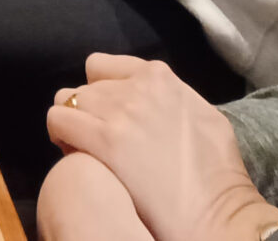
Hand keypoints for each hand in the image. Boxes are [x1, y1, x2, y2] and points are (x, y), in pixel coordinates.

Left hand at [46, 56, 277, 240]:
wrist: (218, 209)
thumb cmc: (218, 173)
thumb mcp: (201, 114)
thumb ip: (170, 98)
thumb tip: (151, 100)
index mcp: (159, 77)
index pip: (103, 67)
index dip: (99, 92)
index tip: (106, 116)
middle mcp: (137, 86)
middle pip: (84, 87)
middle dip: (86, 111)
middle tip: (94, 138)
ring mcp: (120, 111)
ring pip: (67, 100)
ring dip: (71, 122)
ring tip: (82, 147)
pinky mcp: (106, 140)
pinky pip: (59, 121)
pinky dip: (60, 135)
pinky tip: (73, 154)